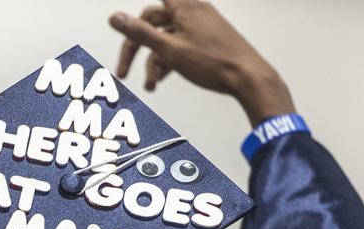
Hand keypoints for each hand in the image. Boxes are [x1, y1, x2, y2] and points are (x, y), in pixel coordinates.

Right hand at [109, 0, 294, 126]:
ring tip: (151, 85)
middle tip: (123, 70)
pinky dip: (169, 61)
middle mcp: (193, 11)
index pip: (155, 2)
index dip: (140, 12)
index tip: (125, 14)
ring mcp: (201, 26)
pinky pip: (180, 45)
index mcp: (184, 7)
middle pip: (154, 21)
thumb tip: (115, 18)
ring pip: (167, 38)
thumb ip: (141, 33)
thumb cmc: (215, 63)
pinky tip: (163, 79)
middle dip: (136, 47)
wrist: (248, 78)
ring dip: (154, 61)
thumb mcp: (170, 50)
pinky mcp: (207, 40)